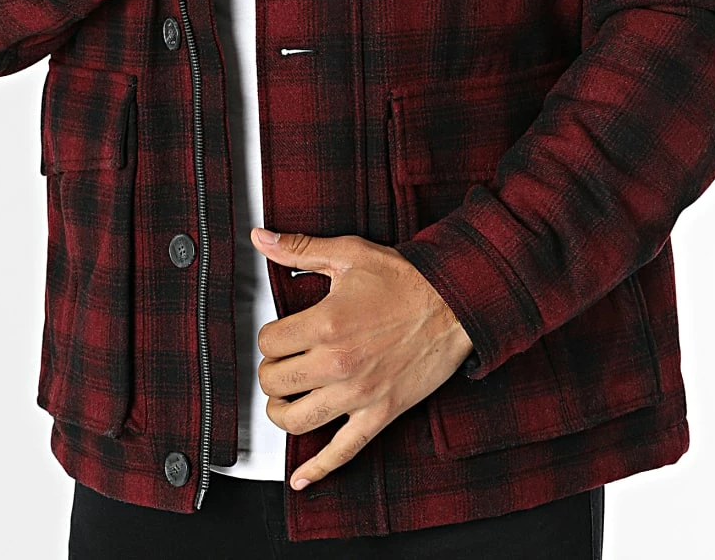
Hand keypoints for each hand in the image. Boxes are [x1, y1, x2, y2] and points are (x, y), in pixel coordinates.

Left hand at [249, 227, 474, 491]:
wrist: (454, 303)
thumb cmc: (404, 280)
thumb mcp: (349, 255)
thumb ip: (299, 249)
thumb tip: (260, 237)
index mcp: (326, 324)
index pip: (268, 343)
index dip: (269, 337)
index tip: (280, 333)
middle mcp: (338, 363)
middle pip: (275, 382)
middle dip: (272, 371)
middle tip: (282, 362)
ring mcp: (359, 394)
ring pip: (297, 420)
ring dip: (282, 412)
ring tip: (285, 399)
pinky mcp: (380, 413)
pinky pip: (343, 451)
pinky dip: (319, 468)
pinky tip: (301, 478)